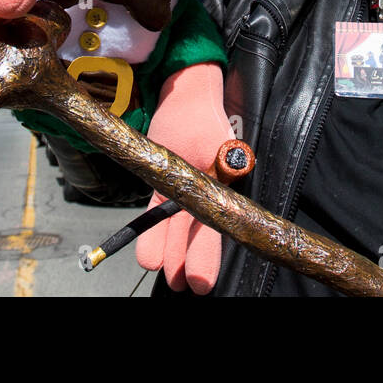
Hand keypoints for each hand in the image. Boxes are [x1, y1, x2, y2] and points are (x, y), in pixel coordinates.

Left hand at [136, 62, 232, 293]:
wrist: (184, 96)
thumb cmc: (201, 114)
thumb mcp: (214, 137)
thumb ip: (225, 157)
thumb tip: (234, 163)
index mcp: (225, 186)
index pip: (219, 226)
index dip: (207, 254)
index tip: (200, 279)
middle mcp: (208, 193)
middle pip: (200, 233)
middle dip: (192, 260)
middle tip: (187, 286)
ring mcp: (187, 191)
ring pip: (178, 228)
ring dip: (172, 252)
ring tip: (168, 277)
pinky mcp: (166, 185)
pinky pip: (158, 214)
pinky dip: (152, 234)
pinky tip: (148, 258)